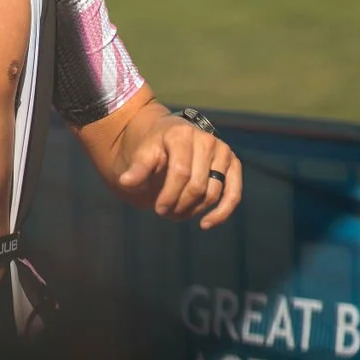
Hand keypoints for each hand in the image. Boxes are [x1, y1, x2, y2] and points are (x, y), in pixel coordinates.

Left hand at [118, 114, 241, 229]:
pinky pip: (234, 192)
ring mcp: (222, 151)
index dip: (169, 195)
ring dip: (194, 210)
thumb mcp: (143, 153)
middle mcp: (206, 140)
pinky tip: (206, 224)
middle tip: (165, 212)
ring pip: (213, 192)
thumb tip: (126, 182)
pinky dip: (222, 212)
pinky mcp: (232, 163)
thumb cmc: (154, 147)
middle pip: (197, 186)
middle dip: (180, 205)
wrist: (169, 135)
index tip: (157, 209)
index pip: (181, 172)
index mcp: (182, 134)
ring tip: (177, 214)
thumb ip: (137, 168)